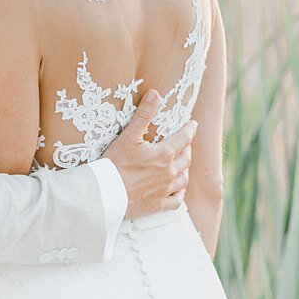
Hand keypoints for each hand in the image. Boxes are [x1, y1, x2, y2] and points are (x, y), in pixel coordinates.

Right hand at [102, 90, 195, 219]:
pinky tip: (178, 190)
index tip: (193, 124)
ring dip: (185, 169)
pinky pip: (177, 200)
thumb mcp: (129, 135)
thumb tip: (155, 93)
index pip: (184, 138)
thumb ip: (144, 114)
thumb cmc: (115, 163)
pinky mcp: (158, 205)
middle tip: (185, 143)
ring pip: (184, 179)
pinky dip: (180, 194)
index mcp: (164, 154)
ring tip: (182, 164)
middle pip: (186, 158)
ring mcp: (165, 190)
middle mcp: (169, 172)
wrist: (106, 194)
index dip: (190, 129)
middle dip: (187, 148)